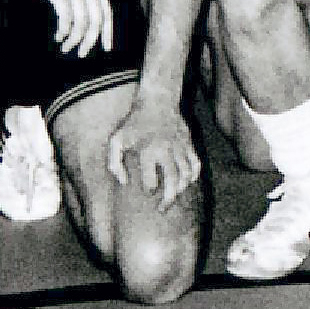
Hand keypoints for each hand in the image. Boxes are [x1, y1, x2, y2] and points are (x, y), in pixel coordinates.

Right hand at [15, 0, 113, 57]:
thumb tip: (85, 13)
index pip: (107, 13)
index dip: (108, 33)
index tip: (106, 49)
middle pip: (97, 22)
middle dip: (90, 41)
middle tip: (81, 54)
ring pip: (82, 23)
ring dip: (74, 40)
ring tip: (65, 47)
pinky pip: (66, 18)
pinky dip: (64, 31)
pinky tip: (58, 36)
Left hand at [107, 94, 200, 209]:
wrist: (157, 101)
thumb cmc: (134, 123)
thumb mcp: (116, 139)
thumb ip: (114, 163)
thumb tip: (124, 182)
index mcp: (148, 151)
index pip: (151, 181)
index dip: (149, 190)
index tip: (147, 191)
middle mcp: (166, 151)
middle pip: (173, 183)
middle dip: (169, 199)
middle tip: (163, 208)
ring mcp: (180, 147)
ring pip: (186, 175)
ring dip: (180, 189)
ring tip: (173, 195)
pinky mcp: (188, 143)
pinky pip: (195, 164)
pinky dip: (193, 176)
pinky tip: (187, 182)